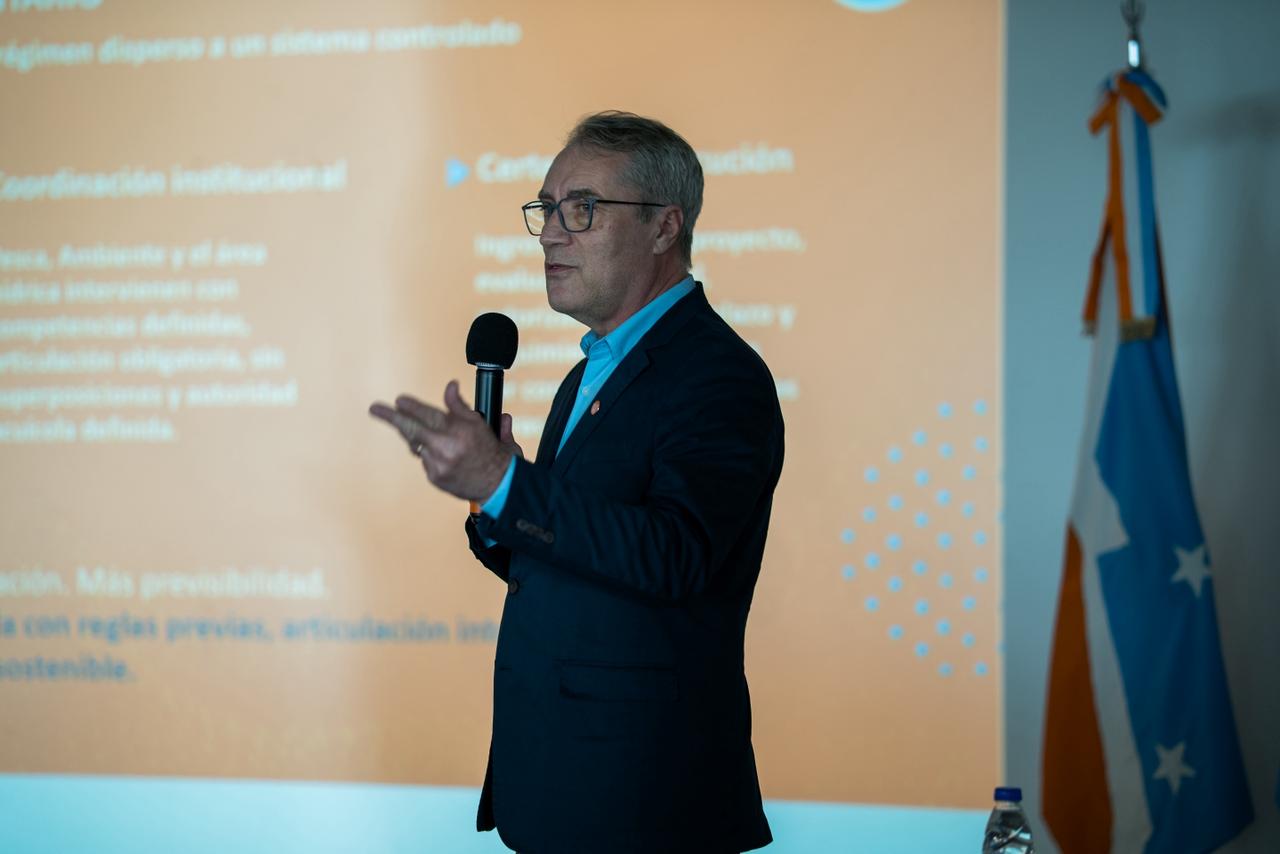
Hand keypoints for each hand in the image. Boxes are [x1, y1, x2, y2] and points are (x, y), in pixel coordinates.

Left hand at [368, 380, 515, 501]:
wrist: (499, 484)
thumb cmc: (493, 451)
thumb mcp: (481, 423)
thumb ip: (460, 405)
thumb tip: (450, 386)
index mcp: (459, 431)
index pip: (427, 413)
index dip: (410, 406)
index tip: (399, 399)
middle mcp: (446, 447)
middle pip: (410, 429)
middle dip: (391, 417)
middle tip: (374, 408)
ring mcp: (438, 464)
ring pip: (416, 445)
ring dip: (415, 436)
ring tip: (419, 431)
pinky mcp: (435, 477)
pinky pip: (424, 459)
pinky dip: (429, 453)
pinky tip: (441, 453)